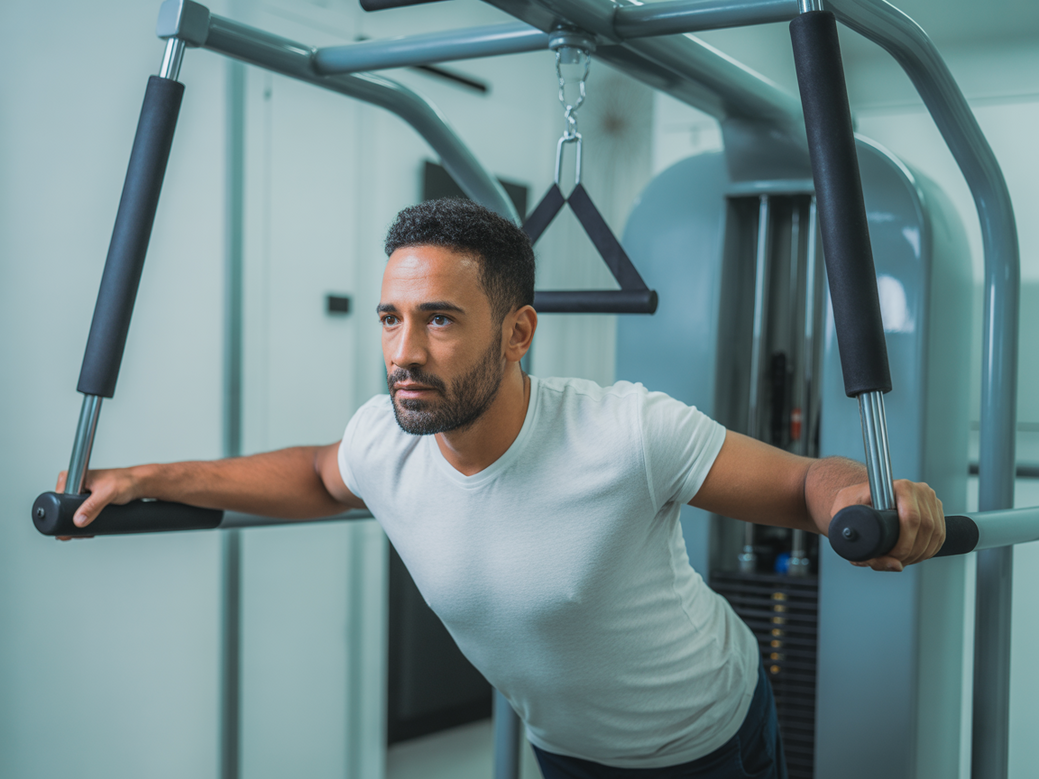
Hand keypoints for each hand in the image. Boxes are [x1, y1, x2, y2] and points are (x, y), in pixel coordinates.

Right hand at [54, 467, 141, 533]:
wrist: (138, 483)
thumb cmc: (124, 481)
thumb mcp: (107, 494)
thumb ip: (93, 506)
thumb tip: (78, 520)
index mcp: (71, 477)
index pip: (56, 499)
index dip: (60, 514)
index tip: (69, 525)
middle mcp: (73, 484)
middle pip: (62, 508)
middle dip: (69, 522)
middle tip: (80, 531)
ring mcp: (80, 493)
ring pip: (71, 513)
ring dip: (77, 524)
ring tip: (86, 531)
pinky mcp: (88, 500)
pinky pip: (80, 513)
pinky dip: (83, 521)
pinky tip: (88, 528)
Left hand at [830, 479, 944, 571]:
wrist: (860, 496)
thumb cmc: (851, 504)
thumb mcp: (846, 520)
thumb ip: (864, 549)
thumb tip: (895, 566)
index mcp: (900, 486)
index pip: (912, 519)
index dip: (904, 544)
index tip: (891, 556)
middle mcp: (919, 490)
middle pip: (926, 528)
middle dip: (911, 552)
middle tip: (894, 562)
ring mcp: (929, 499)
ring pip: (935, 534)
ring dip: (920, 554)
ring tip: (900, 560)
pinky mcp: (935, 509)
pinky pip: (940, 535)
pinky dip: (928, 550)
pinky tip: (914, 556)